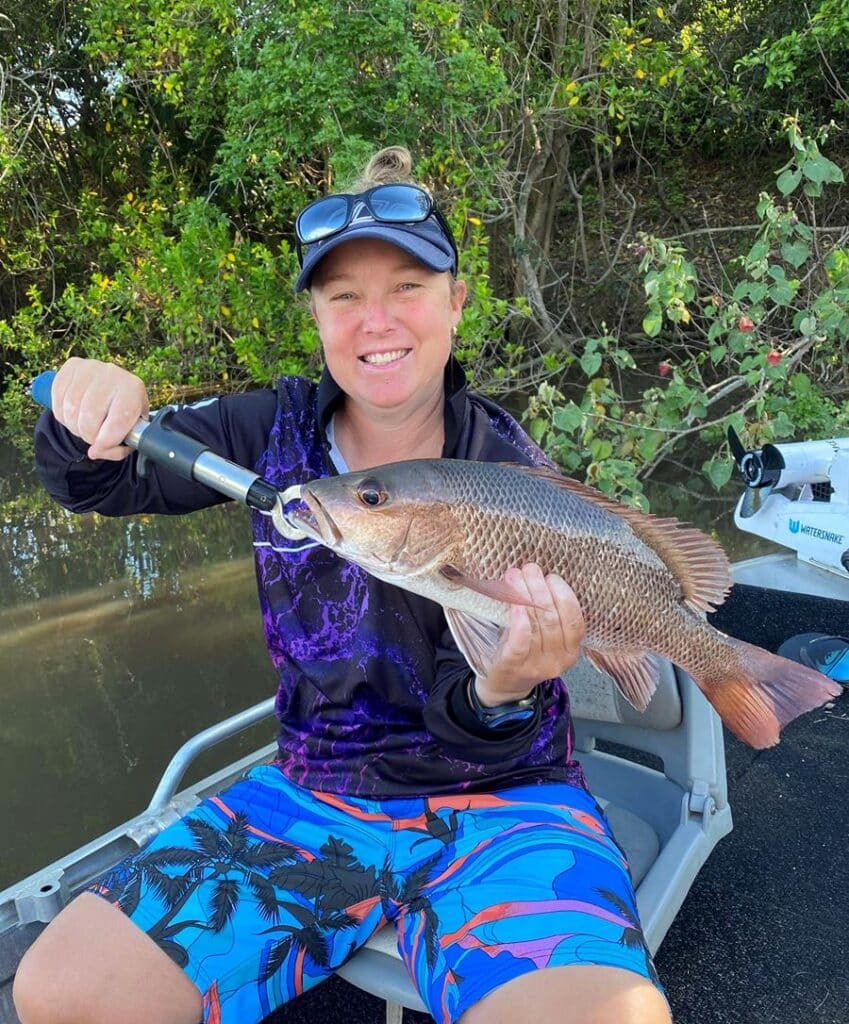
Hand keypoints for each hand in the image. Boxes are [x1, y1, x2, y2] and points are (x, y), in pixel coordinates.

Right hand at [50, 357, 149, 461]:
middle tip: (92, 437)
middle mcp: (113, 373)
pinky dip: (61, 414)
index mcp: (133, 389)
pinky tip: (72, 414)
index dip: (107, 439)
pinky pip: (57, 398)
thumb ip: (117, 448)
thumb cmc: (123, 413)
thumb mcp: (129, 431)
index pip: (119, 418)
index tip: (101, 447)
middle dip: (88, 435)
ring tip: (83, 426)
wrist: (112, 386)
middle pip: (90, 415)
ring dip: (73, 426)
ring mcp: (90, 367)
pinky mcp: (71, 366)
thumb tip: (94, 452)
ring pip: (71, 409)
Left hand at [473, 563, 584, 705]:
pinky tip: (515, 605)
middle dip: (541, 589)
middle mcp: (558, 660)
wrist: (505, 684)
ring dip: (525, 596)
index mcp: (571, 650)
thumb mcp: (545, 636)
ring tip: (515, 576)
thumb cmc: (526, 651)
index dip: (564, 595)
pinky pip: (520, 643)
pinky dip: (519, 622)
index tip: (551, 576)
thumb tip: (539, 574)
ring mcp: (536, 666)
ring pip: (536, 626)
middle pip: (553, 619)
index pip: (574, 620)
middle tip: (530, 569)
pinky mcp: (513, 667)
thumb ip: (549, 612)